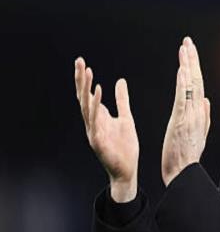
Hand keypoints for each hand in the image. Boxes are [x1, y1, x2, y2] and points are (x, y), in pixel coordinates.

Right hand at [74, 57, 138, 201]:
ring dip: (86, 89)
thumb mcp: (126, 118)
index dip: (83, 79)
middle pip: (83, 97)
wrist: (127, 170)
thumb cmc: (125, 147)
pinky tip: (98, 92)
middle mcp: (93, 123)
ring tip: (87, 72)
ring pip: (87, 107)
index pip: (87, 95)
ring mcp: (93, 131)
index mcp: (98, 117)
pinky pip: (95, 120)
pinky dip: (96, 106)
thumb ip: (122, 101)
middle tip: (79, 61)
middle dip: (81, 79)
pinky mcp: (98, 140)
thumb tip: (120, 81)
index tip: (82, 62)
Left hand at [161, 37, 210, 186]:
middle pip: (196, 81)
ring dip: (187, 65)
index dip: (195, 68)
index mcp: (200, 115)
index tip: (190, 53)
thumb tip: (206, 100)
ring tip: (184, 47)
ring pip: (191, 86)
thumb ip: (204, 117)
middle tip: (187, 41)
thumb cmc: (187, 157)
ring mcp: (190, 117)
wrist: (183, 173)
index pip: (198, 86)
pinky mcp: (181, 122)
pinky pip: (183, 99)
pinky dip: (183, 84)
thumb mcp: (198, 135)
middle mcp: (198, 113)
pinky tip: (182, 70)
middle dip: (192, 60)